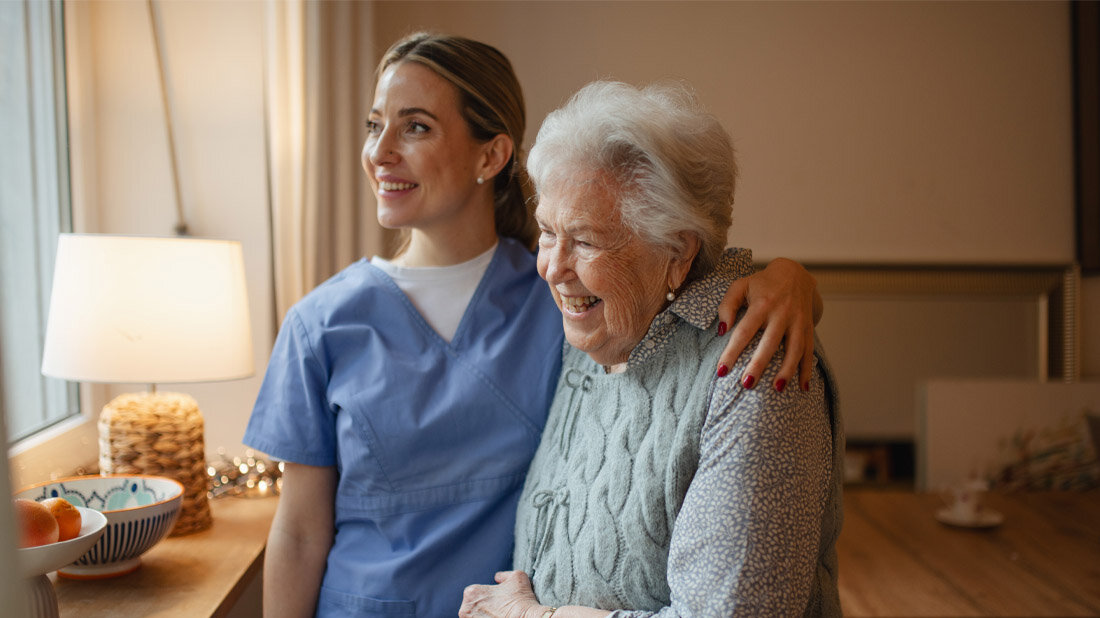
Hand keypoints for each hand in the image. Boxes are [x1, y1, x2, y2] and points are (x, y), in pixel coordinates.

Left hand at [460, 571, 542, 617]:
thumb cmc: (520, 599)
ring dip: (485, 616)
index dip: (488, 596)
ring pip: (476, 617)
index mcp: (471, 593)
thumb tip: (498, 578)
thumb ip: (504, 575)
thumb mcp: (517, 577)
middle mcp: (465, 609)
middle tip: (499, 609)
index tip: (498, 600)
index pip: (475, 593)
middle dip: (484, 608)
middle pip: (473, 607)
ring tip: (501, 615)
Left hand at [715, 257, 821, 390]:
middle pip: (770, 343)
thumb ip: (727, 305)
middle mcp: (782, 313)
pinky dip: (807, 369)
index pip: (744, 331)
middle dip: (759, 365)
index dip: (732, 352)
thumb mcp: (740, 285)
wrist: (795, 273)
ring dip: (787, 370)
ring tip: (776, 390)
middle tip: (747, 384)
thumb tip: (722, 330)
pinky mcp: (808, 327)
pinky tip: (803, 387)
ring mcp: (798, 321)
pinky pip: (809, 350)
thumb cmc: (761, 284)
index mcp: (762, 304)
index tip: (721, 371)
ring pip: (794, 349)